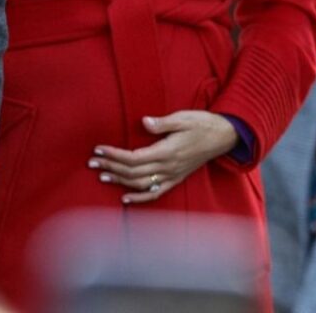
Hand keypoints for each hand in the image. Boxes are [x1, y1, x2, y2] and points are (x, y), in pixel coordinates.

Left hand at [90, 111, 238, 203]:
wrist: (224, 136)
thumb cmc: (202, 124)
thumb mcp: (183, 118)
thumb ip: (163, 123)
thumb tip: (144, 122)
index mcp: (168, 152)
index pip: (134, 157)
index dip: (114, 155)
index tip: (98, 149)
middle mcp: (168, 167)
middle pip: (133, 171)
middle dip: (110, 167)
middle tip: (92, 162)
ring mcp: (172, 175)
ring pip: (141, 183)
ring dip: (120, 181)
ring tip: (102, 175)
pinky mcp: (176, 179)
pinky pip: (155, 193)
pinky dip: (139, 198)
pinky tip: (125, 198)